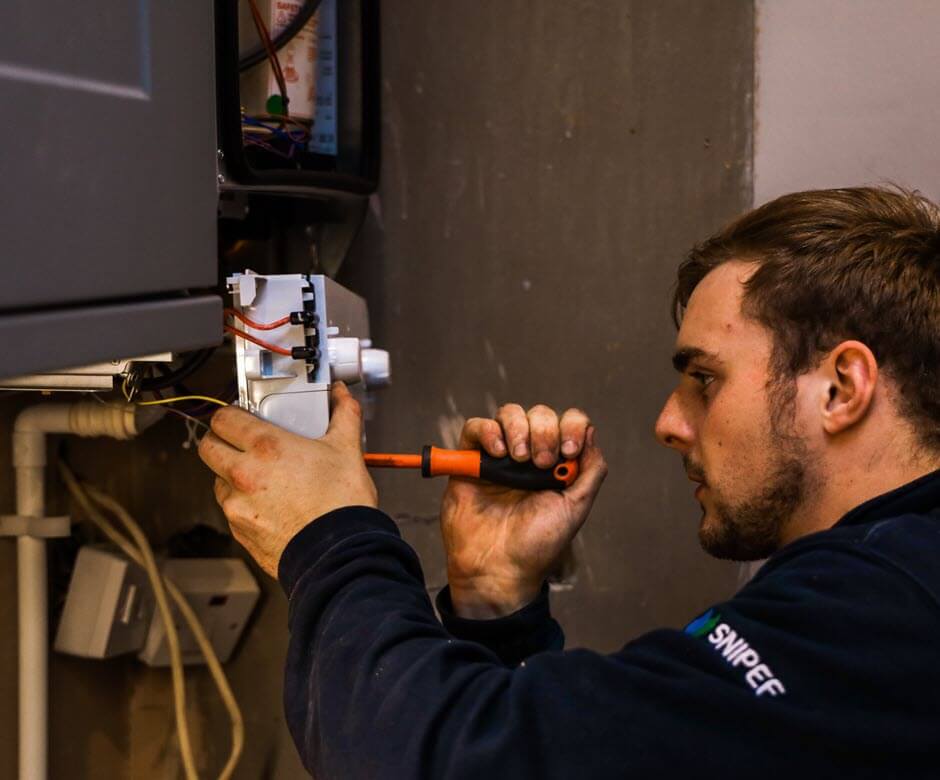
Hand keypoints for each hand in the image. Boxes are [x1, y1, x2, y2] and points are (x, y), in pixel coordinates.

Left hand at [198, 383, 377, 576]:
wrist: (340, 554)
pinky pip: (231, 509)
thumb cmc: (341, 505)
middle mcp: (243, 475)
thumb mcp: (347, 450)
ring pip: (217, 480)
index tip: (243, 415)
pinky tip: (271, 503)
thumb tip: (342, 396)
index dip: (231, 413)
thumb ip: (343, 415)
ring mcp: (237, 506)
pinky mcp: (240, 531)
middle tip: (243, 442)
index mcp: (266, 448)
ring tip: (263, 476)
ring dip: (232, 474)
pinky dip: (244, 502)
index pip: (223, 418)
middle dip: (221, 440)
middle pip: (208, 447)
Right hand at [441, 403, 606, 617]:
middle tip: (541, 464)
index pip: (568, 423)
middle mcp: (529, 455)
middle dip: (545, 432)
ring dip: (519, 428)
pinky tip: (497, 453)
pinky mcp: (470, 460)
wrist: (498, 568)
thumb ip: (591, 470)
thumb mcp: (575, 508)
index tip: (569, 452)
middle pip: (540, 415)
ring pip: (509, 414)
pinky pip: (476, 427)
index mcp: (557, 463)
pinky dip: (488, 431)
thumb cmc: (537, 544)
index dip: (572, 427)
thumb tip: (591, 431)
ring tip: (519, 459)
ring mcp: (499, 456)